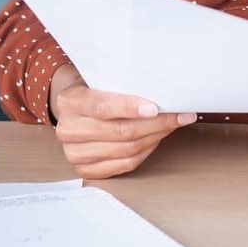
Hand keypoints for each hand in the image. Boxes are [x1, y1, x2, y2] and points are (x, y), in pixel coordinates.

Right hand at [48, 64, 196, 178]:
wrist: (72, 107)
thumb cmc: (92, 89)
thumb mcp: (99, 77)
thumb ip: (120, 84)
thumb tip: (160, 90)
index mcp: (69, 102)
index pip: (102, 106)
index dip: (130, 108)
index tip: (155, 108)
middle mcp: (69, 129)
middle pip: (119, 131)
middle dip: (155, 124)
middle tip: (178, 115)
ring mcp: (75, 153)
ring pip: (126, 150)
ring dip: (155, 137)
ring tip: (171, 125)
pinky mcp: (86, 169)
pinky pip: (125, 164)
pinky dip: (146, 151)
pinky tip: (156, 139)